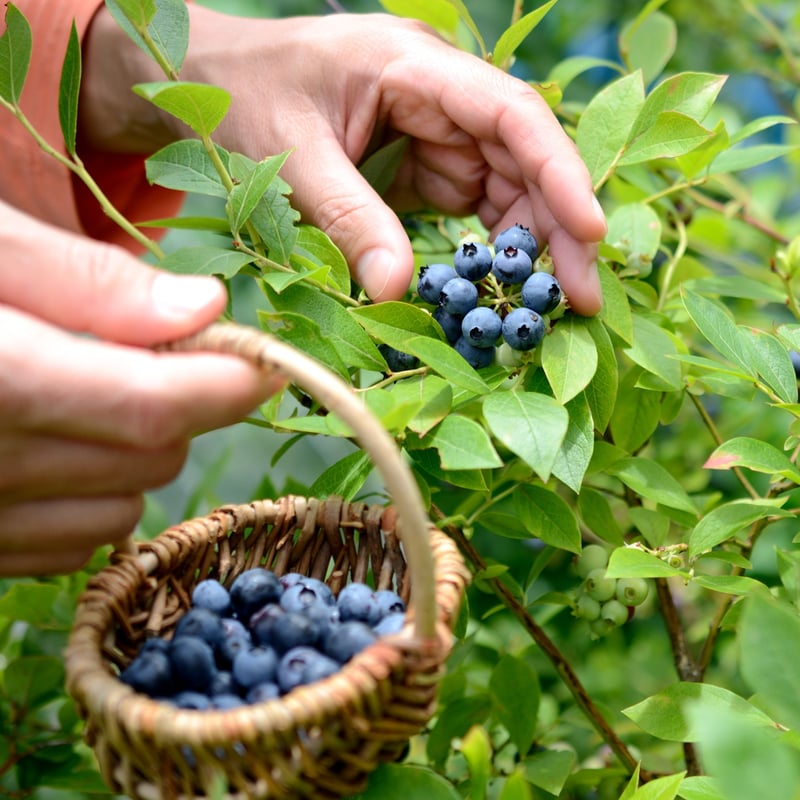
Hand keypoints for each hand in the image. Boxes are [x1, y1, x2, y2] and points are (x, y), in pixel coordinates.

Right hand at [0, 202, 280, 575]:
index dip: (226, 383)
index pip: (148, 405)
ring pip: (120, 507)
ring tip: (85, 387)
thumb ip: (80, 279)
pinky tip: (50, 444)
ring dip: (135, 451)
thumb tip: (204, 309)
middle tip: (152, 348)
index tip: (266, 360)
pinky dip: (90, 496)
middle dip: (180, 404)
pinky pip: (70, 545)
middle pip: (148, 458)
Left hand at [79, 8, 606, 312]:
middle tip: (581, 299)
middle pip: (522, 161)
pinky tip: (496, 292)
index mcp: (415, 67)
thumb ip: (348, 218)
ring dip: (528, 249)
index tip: (590, 231)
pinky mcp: (418, 171)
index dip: (557, 171)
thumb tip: (396, 293)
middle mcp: (439, 98)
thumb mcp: (291, 157)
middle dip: (556, 229)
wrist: (209, 85)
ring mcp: (432, 135)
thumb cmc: (243, 97)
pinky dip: (484, 253)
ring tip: (549, 308)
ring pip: (504, 191)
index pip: (510, 115)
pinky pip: (467, 213)